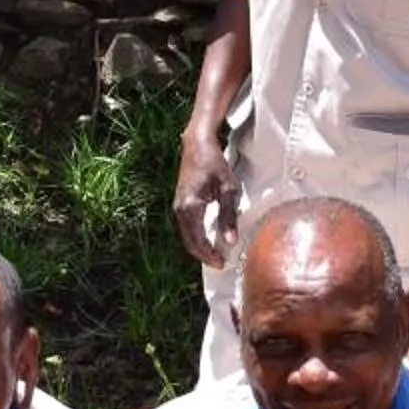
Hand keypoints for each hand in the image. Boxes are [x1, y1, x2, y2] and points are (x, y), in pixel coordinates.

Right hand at [171, 134, 237, 269]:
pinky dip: (196, 237)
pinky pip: (186, 227)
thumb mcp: (228, 189)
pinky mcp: (180, 203)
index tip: (223, 263)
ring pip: (187, 235)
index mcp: (190, 207)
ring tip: (216, 254)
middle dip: (204, 255)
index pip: (198, 240)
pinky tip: (208, 239)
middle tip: (220, 263)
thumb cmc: (215, 164)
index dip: (210, 255)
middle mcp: (180, 209)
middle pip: (190, 242)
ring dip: (200, 247)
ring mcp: (178, 206)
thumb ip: (228, 216)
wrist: (197, 144)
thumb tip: (230, 241)